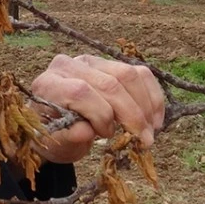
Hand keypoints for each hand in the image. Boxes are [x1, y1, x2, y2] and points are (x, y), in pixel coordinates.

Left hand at [28, 54, 164, 163]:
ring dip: (145, 106)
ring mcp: (91, 61)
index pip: (80, 91)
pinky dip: (152, 97)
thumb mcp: (57, 141)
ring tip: (150, 132)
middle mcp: (68, 66)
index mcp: (49, 84)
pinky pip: (139, 73)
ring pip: (128, 75)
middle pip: (110, 83)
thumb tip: (86, 132)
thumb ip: (68, 135)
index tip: (107, 136)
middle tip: (144, 140)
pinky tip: (155, 119)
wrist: (54, 124)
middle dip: (132, 114)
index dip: (100, 115)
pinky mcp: (110, 64)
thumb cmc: (55, 134)